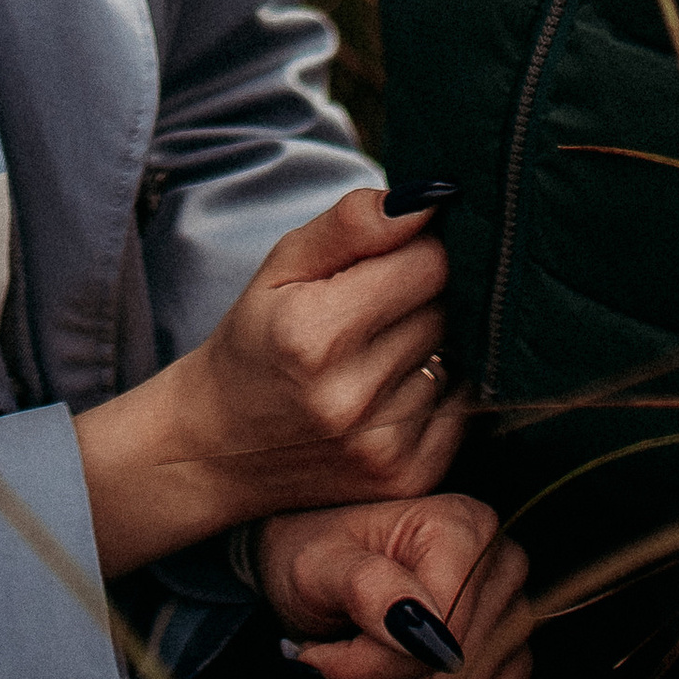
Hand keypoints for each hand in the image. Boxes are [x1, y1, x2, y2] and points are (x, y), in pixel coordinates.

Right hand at [73, 190, 461, 575]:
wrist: (218, 448)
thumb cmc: (256, 341)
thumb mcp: (280, 266)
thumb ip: (351, 224)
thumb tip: (428, 199)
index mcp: (314, 333)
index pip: (428, 263)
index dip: (414, 248)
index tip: (388, 256)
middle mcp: (351, 397)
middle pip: (446, 309)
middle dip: (419, 296)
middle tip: (370, 308)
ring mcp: (381, 446)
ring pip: (455, 356)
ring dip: (426, 345)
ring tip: (372, 354)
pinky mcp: (406, 479)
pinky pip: (461, 405)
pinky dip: (436, 390)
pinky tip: (390, 390)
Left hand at [257, 494, 532, 678]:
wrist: (318, 577)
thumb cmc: (315, 560)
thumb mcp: (315, 565)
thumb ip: (363, 587)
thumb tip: (420, 631)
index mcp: (466, 527)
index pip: (440, 636)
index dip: (372, 662)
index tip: (318, 653)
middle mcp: (504, 569)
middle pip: (447, 678)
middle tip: (327, 664)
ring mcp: (513, 623)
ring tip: (351, 671)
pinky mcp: (508, 669)